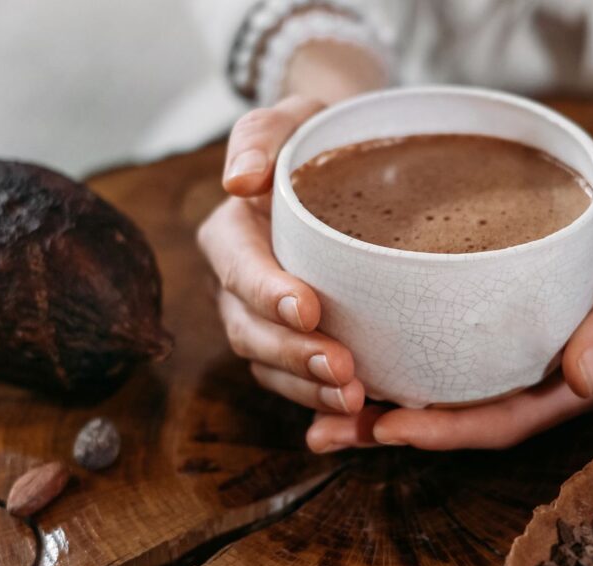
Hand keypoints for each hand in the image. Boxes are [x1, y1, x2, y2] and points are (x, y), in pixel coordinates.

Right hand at [198, 95, 369, 419]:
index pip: (238, 268)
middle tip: (342, 370)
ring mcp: (265, 322)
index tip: (308, 307)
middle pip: (250, 332)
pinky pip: (300, 386)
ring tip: (355, 400)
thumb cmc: (319, 140)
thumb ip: (261, 137)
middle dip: (293, 356)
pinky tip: (360, 419)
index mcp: (232, 236)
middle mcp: (240, 286)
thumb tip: (238, 180)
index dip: (267, 293)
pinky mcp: (297, 346)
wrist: (349, 169)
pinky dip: (324, 407)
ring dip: (309, 390)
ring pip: (272, 368)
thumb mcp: (292, 119)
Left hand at [308, 190, 592, 450]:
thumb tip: (584, 378)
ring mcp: (514, 356)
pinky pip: (444, 349)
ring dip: (380, 400)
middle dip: (389, 429)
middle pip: (455, 417)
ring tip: (314, 402)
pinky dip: (400, 354)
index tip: (390, 427)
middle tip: (322, 431)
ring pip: (441, 389)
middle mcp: (532, 380)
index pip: (500, 422)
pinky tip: (352, 344)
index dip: (445, 431)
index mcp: (568, 385)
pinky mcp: (499, 324)